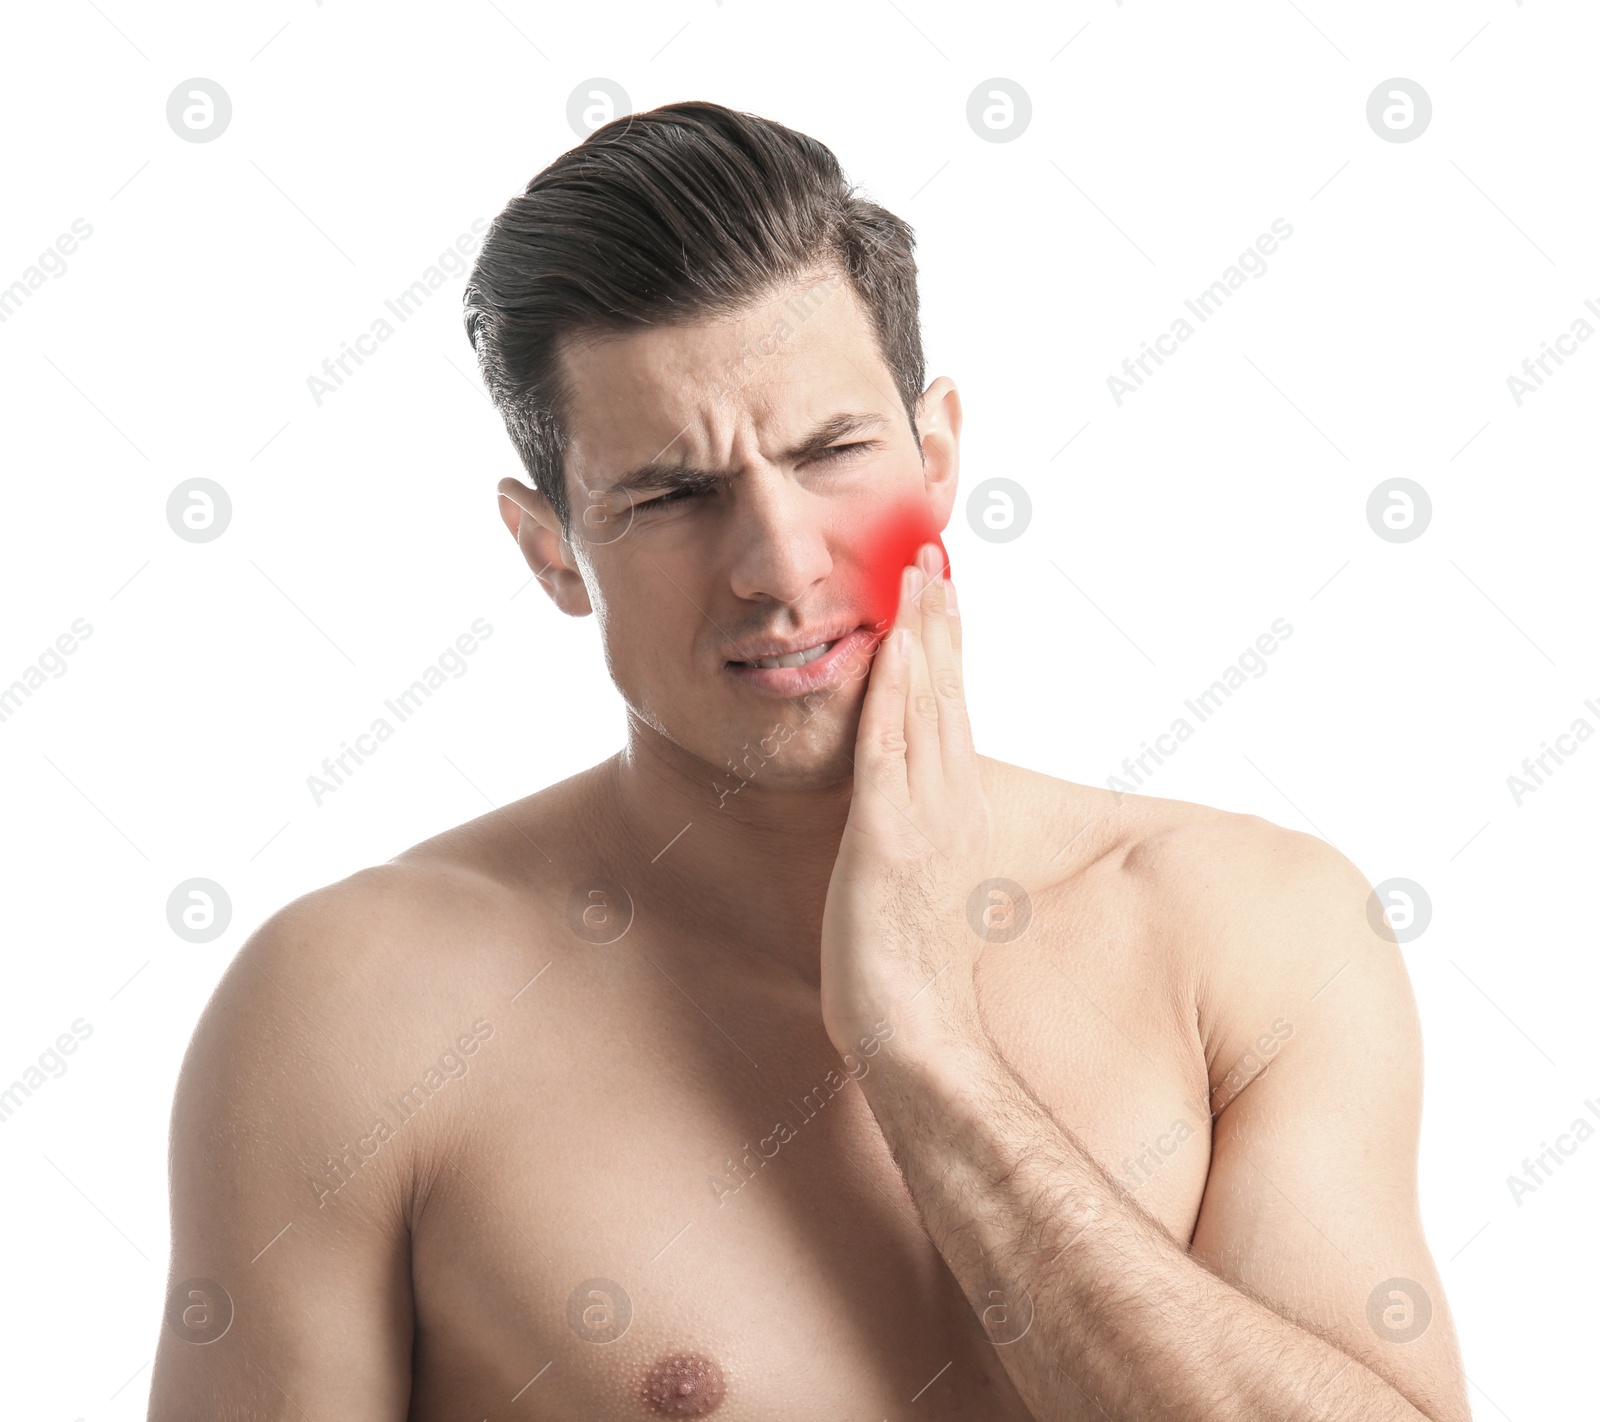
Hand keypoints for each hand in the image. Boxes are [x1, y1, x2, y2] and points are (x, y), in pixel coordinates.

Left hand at [819, 541, 994, 1065]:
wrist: (917, 1036)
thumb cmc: (907, 973)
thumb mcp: (915, 887)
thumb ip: (916, 839)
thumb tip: (905, 817)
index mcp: (954, 811)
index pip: (951, 710)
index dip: (945, 647)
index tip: (939, 591)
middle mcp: (948, 802)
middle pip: (945, 691)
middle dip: (938, 618)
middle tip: (932, 551)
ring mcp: (923, 817)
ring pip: (925, 705)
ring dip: (922, 634)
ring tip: (920, 570)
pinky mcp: (888, 840)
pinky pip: (890, 750)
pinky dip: (894, 692)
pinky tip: (892, 646)